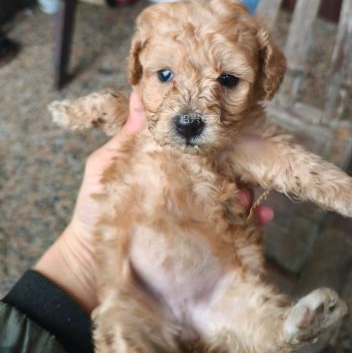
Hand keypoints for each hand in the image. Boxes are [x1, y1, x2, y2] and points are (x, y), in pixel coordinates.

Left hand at [35, 92, 272, 312]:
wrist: (91, 260)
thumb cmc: (96, 209)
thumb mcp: (108, 166)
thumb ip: (127, 136)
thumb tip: (139, 93)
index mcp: (167, 164)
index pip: (197, 148)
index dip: (216, 140)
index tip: (230, 133)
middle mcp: (186, 184)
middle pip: (222, 169)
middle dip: (239, 168)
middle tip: (245, 174)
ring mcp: (195, 210)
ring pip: (233, 195)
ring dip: (247, 193)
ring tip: (249, 201)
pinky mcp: (202, 234)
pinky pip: (234, 225)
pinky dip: (251, 220)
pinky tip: (260, 218)